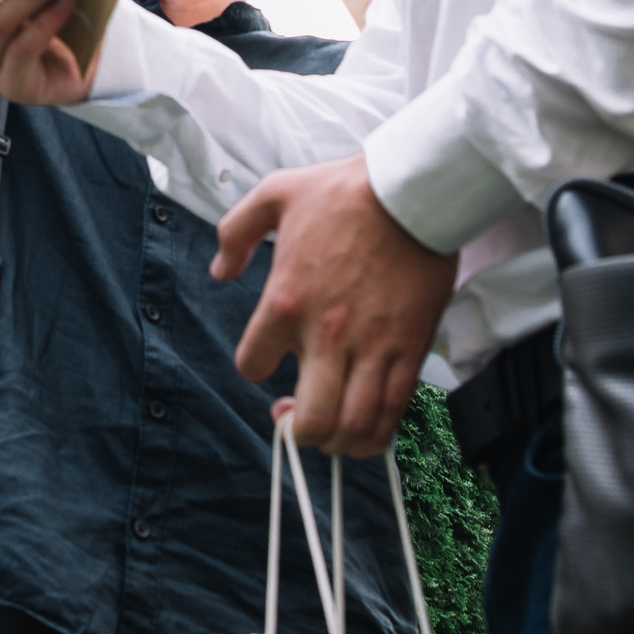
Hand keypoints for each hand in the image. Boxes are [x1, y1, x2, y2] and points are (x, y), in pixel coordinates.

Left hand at [218, 153, 456, 455]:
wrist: (412, 190)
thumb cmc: (344, 191)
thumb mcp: (273, 194)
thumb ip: (236, 232)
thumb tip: (220, 271)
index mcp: (286, 300)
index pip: (252, 365)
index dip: (255, 369)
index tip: (266, 363)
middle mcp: (326, 334)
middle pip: (311, 420)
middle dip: (299, 433)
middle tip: (297, 419)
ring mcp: (372, 346)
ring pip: (355, 427)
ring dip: (339, 444)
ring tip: (333, 432)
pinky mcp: (410, 348)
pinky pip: (394, 411)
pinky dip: (378, 434)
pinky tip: (366, 429)